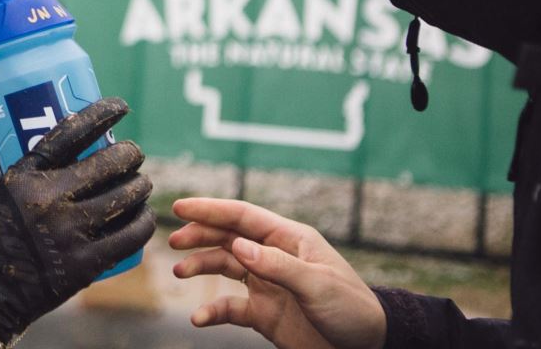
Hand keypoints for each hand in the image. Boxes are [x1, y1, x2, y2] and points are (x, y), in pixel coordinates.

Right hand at [0, 97, 156, 348]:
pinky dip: (142, 222)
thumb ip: (6, 169)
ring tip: (140, 182)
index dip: (101, 114)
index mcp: (25, 177)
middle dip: (130, 154)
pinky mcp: (85, 263)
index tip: (120, 107)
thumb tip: (22, 146)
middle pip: (108, 164)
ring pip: (124, 197)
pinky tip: (143, 215)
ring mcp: (70, 233)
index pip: (71, 133)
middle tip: (132, 153)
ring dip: (139, 185)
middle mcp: (50, 201)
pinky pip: (129, 236)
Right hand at [168, 197, 385, 348]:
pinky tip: (200, 319)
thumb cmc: (352, 309)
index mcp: (289, 239)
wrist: (367, 347)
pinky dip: (213, 311)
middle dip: (200, 235)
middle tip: (173, 240)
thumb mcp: (318, 284)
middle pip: (228, 237)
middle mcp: (274, 256)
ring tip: (180, 272)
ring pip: (225, 266)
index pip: (244, 217)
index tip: (181, 206)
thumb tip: (239, 246)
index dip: (211, 209)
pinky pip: (231, 307)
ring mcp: (267, 284)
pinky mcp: (264, 313)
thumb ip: (278, 265)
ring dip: (201, 266)